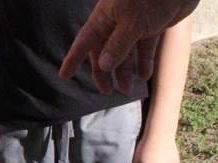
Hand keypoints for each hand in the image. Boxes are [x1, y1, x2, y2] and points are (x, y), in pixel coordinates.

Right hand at [60, 0, 198, 91]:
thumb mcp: (133, 24)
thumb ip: (118, 46)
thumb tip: (103, 66)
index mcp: (105, 18)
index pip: (84, 42)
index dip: (74, 59)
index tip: (64, 76)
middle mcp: (117, 22)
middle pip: (104, 51)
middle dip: (105, 72)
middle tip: (106, 90)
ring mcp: (135, 24)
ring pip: (125, 52)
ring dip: (125, 71)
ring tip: (127, 89)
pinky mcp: (153, 26)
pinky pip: (144, 48)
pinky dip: (143, 62)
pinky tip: (143, 75)